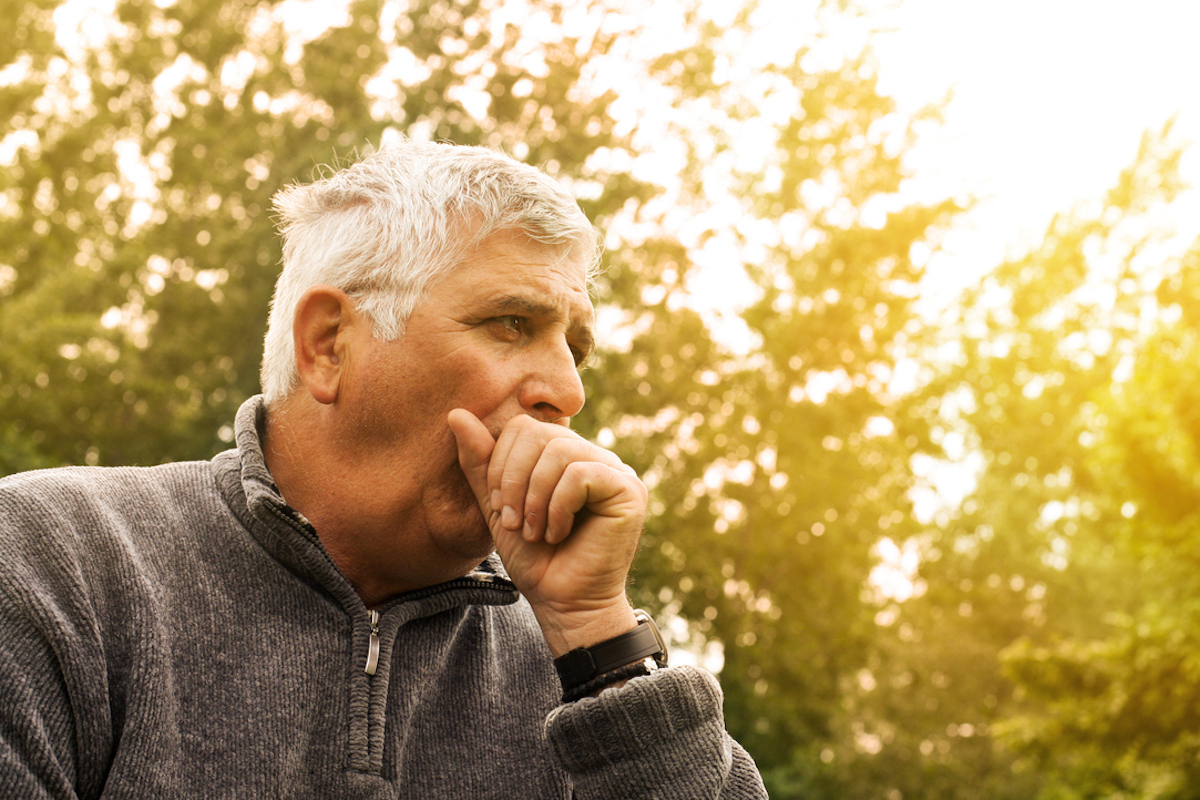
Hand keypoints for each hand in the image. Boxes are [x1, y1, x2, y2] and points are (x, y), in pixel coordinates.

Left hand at [448, 410, 646, 655]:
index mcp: (565, 456)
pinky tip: (558, 533)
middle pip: (540, 434)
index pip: (525, 427)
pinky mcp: (629, 490)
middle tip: (514, 522)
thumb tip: (456, 413)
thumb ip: (480, 463)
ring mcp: (616, 471)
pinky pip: (581, 474)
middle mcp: (594, 457)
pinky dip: (558, 507)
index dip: (501, 462)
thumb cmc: (535, 560)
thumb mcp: (497, 507)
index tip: (499, 507)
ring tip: (536, 532)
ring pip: (560, 451)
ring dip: (535, 498)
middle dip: (514, 480)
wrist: (563, 605)